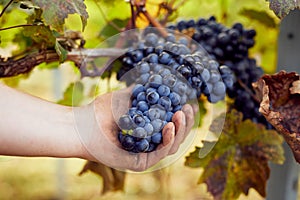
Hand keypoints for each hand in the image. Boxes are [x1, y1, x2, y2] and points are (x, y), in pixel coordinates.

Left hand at [76, 87, 196, 171]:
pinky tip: (170, 125)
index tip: (188, 103)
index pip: (171, 126)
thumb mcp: (126, 97)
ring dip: (180, 130)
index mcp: (146, 130)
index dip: (182, 117)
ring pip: (171, 146)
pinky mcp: (139, 163)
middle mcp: (148, 143)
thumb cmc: (101, 111)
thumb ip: (142, 92)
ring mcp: (144, 154)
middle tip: (188, 108)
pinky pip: (160, 154)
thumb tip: (157, 81)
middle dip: (185, 123)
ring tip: (181, 114)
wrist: (82, 125)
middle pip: (175, 137)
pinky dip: (168, 140)